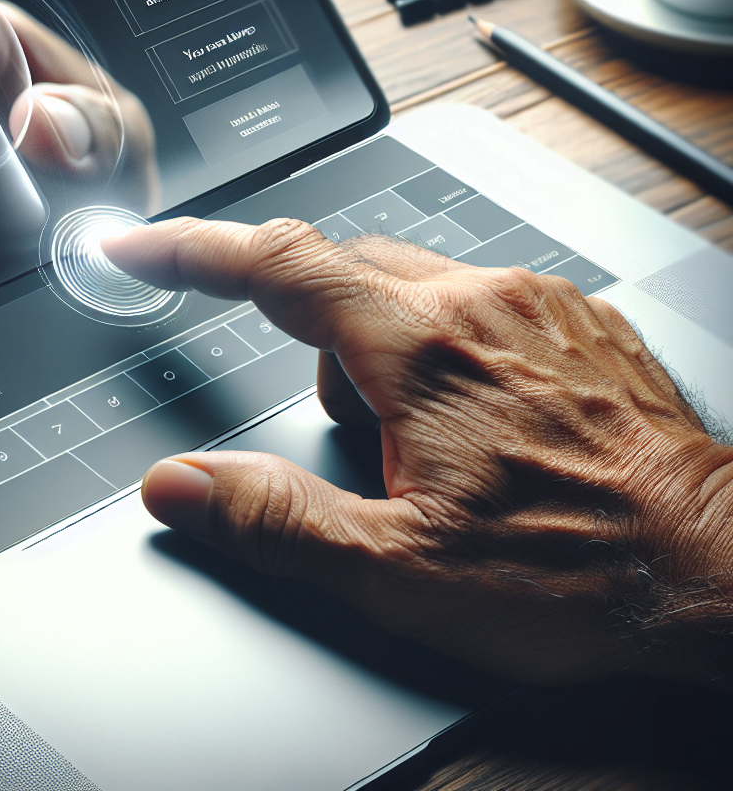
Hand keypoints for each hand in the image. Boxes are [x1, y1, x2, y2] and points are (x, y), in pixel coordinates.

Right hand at [103, 218, 732, 686]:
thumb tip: (181, 488)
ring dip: (378, 348)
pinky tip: (479, 419)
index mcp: (422, 349)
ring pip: (409, 284)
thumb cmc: (578, 571)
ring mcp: (532, 304)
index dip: (192, 251)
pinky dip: (442, 342)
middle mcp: (478, 303)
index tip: (142, 246)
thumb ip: (274, 521)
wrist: (718, 571)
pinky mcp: (572, 320)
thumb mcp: (400, 570)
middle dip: (305, 333)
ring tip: (420, 447)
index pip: (276, 266)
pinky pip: (474, 299)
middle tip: (341, 431)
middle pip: (340, 268)